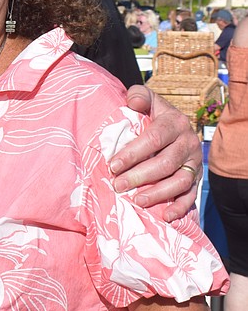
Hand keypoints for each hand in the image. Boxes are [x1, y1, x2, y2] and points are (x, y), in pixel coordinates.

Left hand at [109, 87, 200, 219]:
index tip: (113, 165)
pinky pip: (191, 195)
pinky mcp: (197, 179)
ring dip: (158, 193)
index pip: (154, 138)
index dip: (133, 153)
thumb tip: (132, 101)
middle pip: (166, 162)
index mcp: (175, 122)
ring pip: (180, 181)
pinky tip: (165, 215)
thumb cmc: (153, 115)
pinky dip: (180, 207)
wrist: (174, 127)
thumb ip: (139, 96)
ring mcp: (195, 162)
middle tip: (118, 185)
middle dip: (140, 176)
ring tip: (137, 201)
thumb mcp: (148, 100)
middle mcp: (189, 142)